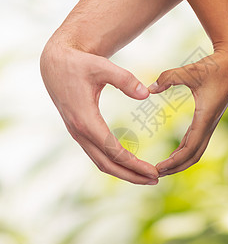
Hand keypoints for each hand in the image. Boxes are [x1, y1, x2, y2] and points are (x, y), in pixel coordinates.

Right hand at [40, 39, 158, 184]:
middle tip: (155, 179)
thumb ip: (125, 79)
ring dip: (123, 172)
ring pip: (101, 162)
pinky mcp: (80, 130)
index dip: (134, 164)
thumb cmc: (79, 64)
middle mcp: (79, 131)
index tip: (153, 172)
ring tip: (144, 176)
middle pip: (107, 164)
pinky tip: (127, 162)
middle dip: (131, 175)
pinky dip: (113, 162)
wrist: (56, 64)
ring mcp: (78, 133)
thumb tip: (146, 94)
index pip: (113, 151)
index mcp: (85, 119)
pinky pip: (97, 153)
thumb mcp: (102, 66)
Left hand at [148, 50, 227, 176]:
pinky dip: (185, 149)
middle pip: (193, 155)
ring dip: (181, 160)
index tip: (157, 169)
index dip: (174, 162)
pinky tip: (176, 152)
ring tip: (164, 167)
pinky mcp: (208, 118)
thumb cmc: (214, 66)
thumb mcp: (190, 71)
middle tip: (156, 174)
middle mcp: (209, 124)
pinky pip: (197, 140)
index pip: (189, 148)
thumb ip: (168, 78)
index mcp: (205, 117)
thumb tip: (149, 89)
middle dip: (176, 167)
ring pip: (196, 150)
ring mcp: (210, 122)